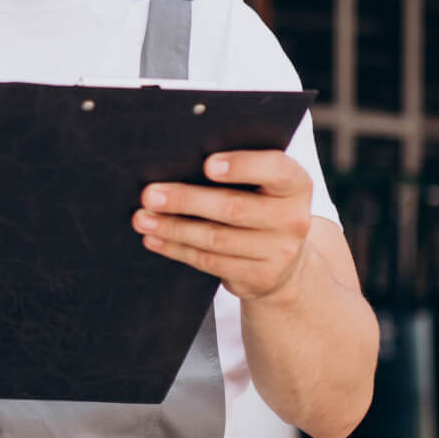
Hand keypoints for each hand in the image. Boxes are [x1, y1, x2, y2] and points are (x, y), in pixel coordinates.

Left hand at [131, 150, 313, 301]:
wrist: (286, 261)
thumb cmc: (262, 208)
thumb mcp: (264, 186)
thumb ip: (238, 171)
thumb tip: (179, 161)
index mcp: (295, 184)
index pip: (274, 169)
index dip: (242, 165)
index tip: (207, 164)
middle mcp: (293, 218)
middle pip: (233, 207)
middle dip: (185, 200)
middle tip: (149, 194)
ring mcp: (280, 252)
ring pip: (215, 238)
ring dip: (173, 228)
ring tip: (143, 219)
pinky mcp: (260, 277)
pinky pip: (210, 262)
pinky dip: (177, 249)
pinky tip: (156, 239)